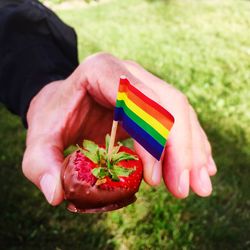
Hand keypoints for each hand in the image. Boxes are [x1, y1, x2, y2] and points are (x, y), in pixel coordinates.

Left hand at [22, 53, 216, 204]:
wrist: (62, 102)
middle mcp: (129, 73)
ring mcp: (144, 84)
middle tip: (184, 189)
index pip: (137, 101)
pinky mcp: (152, 99)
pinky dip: (192, 143)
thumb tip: (57, 194)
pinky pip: (179, 118)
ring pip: (180, 111)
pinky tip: (202, 166)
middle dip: (180, 149)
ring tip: (199, 185)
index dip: (151, 138)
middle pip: (167, 105)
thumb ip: (41, 164)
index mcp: (101, 70)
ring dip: (193, 150)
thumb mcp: (39, 139)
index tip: (154, 179)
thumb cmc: (53, 118)